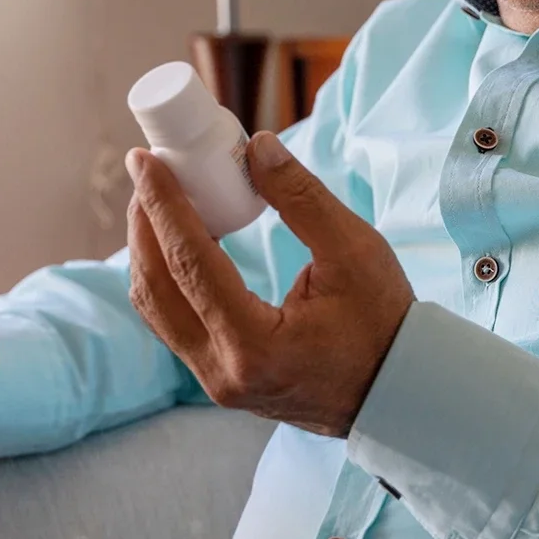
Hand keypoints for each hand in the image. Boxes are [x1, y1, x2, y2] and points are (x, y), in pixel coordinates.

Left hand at [125, 131, 413, 437]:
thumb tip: (256, 147)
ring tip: (155, 197)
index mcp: (256, 345)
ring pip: (155, 308)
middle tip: (146, 169)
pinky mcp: (216, 378)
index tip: (145, 158)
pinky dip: (166, 274)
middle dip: (144, 221)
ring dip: (147, 248)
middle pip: (157, 286)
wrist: (394, 390)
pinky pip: (172, 321)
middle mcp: (222, 371)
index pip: (191, 262)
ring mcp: (214, 381)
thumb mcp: (355, 251)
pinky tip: (175, 238)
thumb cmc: (383, 324)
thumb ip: (302, 197)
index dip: (163, 204)